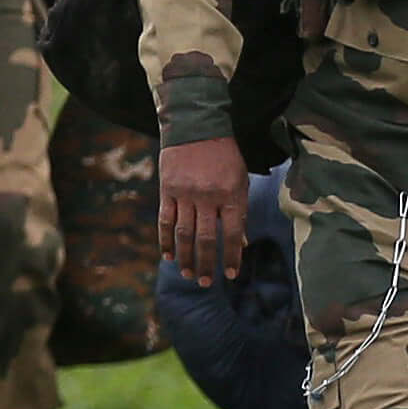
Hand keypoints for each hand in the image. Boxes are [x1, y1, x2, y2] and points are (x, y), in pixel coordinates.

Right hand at [157, 135, 249, 287]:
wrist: (197, 126)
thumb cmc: (224, 155)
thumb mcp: (240, 179)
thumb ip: (240, 209)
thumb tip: (242, 242)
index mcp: (231, 193)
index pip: (233, 233)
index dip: (231, 256)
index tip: (230, 275)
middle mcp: (208, 196)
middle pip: (206, 238)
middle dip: (207, 263)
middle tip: (206, 282)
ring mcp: (185, 193)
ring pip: (184, 234)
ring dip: (185, 257)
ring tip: (187, 274)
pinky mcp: (167, 190)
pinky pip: (165, 221)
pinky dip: (166, 240)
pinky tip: (167, 255)